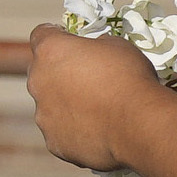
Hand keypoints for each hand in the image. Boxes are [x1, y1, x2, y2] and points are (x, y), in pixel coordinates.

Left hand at [25, 26, 150, 171]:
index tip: (69, 40)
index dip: (57, 36)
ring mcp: (43, 115)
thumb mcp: (117, 45)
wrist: (137, 125)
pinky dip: (73, 130)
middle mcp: (38, 82)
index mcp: (50, 51)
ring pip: (49, 105)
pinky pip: (60, 132)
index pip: (41, 34)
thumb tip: (93, 55)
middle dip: (60, 73)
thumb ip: (95, 46)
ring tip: (95, 110)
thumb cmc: (129, 78)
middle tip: (87, 78)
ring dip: (65, 104)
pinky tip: (96, 131)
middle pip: (42, 72)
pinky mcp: (54, 143)